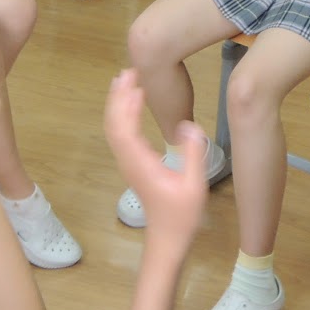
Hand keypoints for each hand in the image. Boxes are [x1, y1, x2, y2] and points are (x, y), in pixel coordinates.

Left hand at [103, 70, 207, 251]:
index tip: (136, 83)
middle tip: (128, 71)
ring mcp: (128, 163)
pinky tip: (130, 104)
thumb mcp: (194, 186)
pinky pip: (120, 135)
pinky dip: (121, 115)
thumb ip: (192, 155)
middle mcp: (128, 160)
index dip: (127, 104)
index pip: (126, 128)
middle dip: (118, 96)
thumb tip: (189, 126)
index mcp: (140, 164)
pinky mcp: (132, 164)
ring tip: (125, 80)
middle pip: (114, 124)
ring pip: (114, 128)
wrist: (166, 238)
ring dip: (117, 103)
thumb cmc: (182, 215)